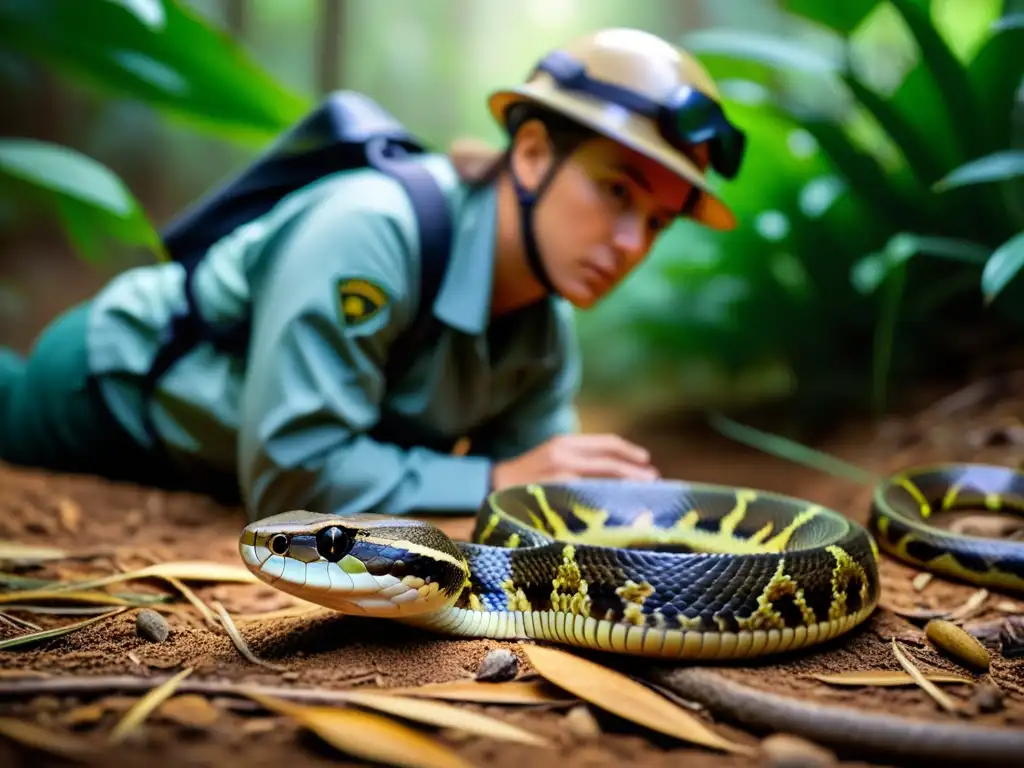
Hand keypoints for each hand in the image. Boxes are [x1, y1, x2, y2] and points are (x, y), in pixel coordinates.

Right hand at [490, 433, 659, 489]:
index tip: (647, 461)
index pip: (606, 444)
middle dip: (635, 472)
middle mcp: (564, 455)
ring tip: (644, 494)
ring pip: (604, 481)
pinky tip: (618, 508)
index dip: (630, 452)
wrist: (491, 487)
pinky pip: (590, 498)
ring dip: (627, 487)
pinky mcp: (556, 495)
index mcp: (564, 443)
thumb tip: (611, 472)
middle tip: (654, 481)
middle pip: (611, 462)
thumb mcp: (551, 458)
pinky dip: (608, 501)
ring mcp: (560, 476)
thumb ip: (576, 460)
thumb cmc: (525, 476)